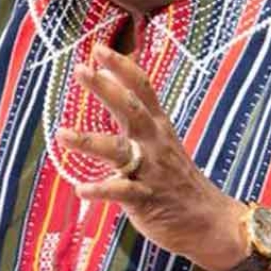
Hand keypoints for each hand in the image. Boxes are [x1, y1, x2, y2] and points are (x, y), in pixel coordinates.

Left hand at [58, 43, 247, 270]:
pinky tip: (81, 190)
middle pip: (130, 109)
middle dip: (105, 89)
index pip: (142, 88)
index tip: (99, 49)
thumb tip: (111, 83)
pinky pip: (121, 192)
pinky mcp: (146, 199)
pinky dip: (101, 190)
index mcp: (159, 127)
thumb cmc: (176, 179)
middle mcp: (155, 143)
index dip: (122, 67)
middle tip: (81, 70)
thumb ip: (139, 115)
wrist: (208, 221)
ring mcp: (151, 170)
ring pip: (119, 150)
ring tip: (62, 134)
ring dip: (90, 141)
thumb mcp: (162, 142)